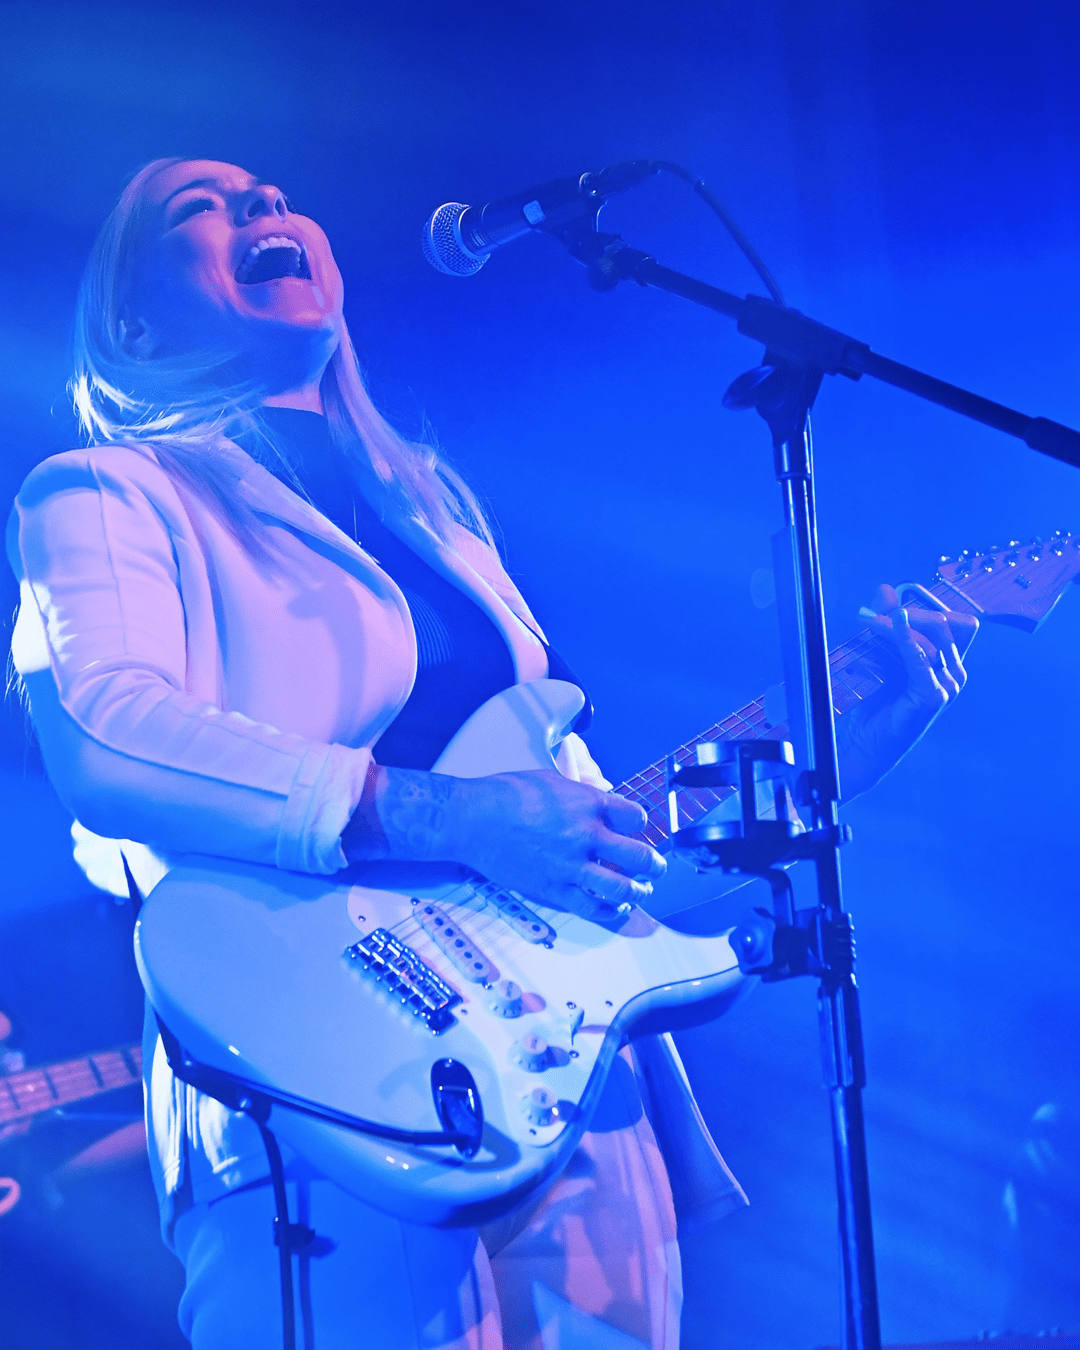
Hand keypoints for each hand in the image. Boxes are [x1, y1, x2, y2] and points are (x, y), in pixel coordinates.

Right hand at [343, 766, 665, 922]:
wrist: (473, 820)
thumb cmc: (507, 794)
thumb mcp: (553, 780)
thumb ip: (582, 794)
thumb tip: (601, 798)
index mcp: (589, 803)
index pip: (636, 818)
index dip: (640, 825)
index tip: (636, 830)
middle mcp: (587, 835)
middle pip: (640, 857)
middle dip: (653, 865)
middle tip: (655, 868)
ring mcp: (572, 866)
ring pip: (623, 888)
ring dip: (637, 893)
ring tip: (639, 893)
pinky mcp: (555, 890)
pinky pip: (594, 909)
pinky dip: (611, 913)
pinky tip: (615, 910)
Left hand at [836, 583, 977, 798]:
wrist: (862, 745)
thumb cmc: (872, 704)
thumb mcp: (878, 656)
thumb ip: (885, 623)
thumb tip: (887, 588)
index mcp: (947, 663)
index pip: (956, 621)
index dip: (930, 605)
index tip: (896, 601)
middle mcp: (953, 673)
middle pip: (945, 623)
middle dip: (909, 612)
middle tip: (871, 614)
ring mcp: (947, 686)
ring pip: (932, 637)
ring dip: (897, 626)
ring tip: (867, 622)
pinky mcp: (933, 697)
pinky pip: (922, 659)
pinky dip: (905, 638)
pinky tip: (891, 625)